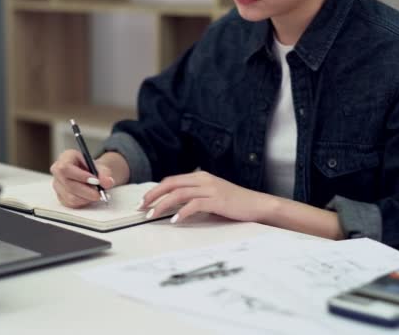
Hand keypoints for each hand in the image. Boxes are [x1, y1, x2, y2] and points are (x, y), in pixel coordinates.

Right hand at [50, 150, 114, 207]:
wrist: (92, 175)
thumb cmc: (93, 169)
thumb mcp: (100, 167)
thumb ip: (105, 174)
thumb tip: (108, 182)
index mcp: (65, 157)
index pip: (65, 168)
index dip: (80, 176)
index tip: (96, 181)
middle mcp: (57, 171)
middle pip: (68, 184)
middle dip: (87, 191)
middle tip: (100, 193)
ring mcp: (57, 185)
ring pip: (70, 196)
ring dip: (87, 198)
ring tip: (97, 194)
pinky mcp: (61, 197)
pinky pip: (72, 204)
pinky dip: (84, 202)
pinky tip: (90, 197)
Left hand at [140, 171, 272, 223]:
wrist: (257, 205)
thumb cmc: (234, 203)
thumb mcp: (210, 196)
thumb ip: (193, 197)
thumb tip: (172, 206)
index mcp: (200, 177)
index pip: (171, 180)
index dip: (155, 190)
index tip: (144, 201)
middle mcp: (203, 179)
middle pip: (170, 184)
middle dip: (153, 196)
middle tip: (141, 207)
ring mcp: (210, 188)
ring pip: (179, 194)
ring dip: (162, 205)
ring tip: (152, 215)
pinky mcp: (217, 200)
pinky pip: (194, 204)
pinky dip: (182, 212)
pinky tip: (174, 220)